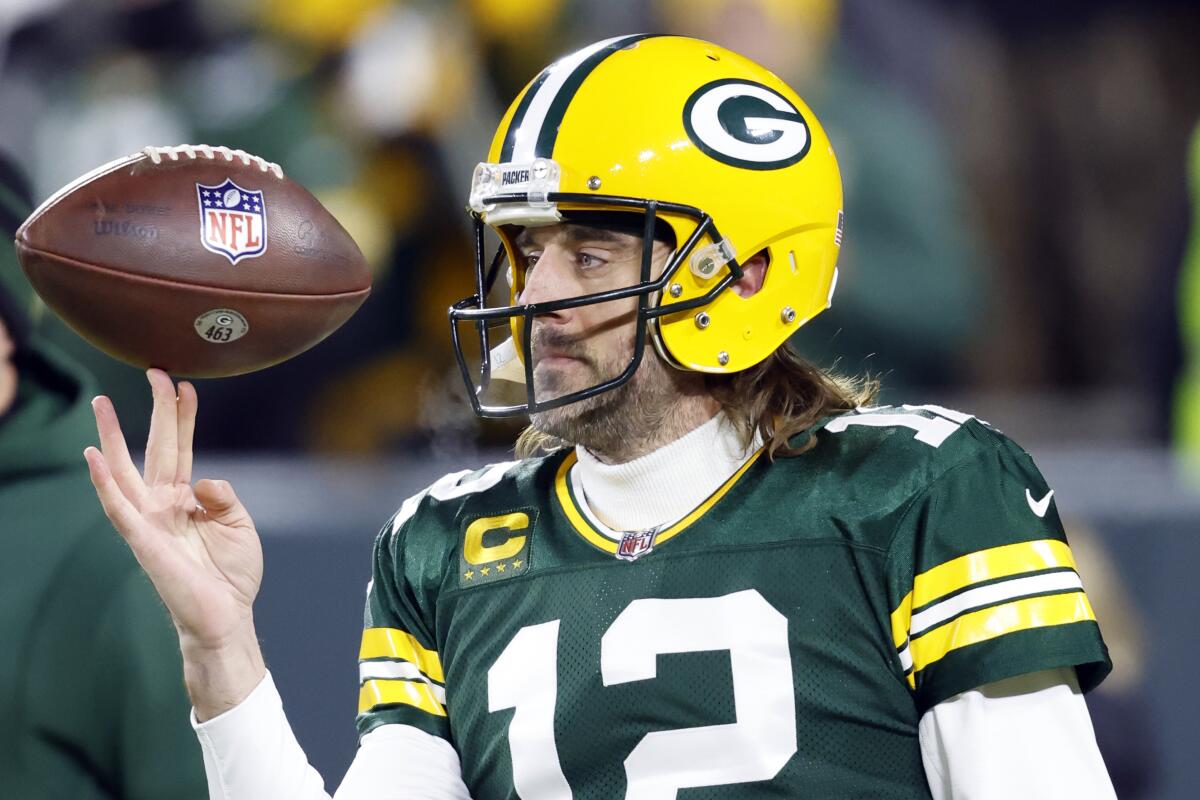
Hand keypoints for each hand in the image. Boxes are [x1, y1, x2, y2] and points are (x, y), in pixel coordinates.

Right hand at [85, 369, 264, 716]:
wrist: (226, 616)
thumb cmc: (232, 574)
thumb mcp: (239, 524)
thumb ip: (224, 495)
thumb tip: (204, 480)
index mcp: (187, 498)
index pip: (180, 447)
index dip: (182, 417)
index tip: (186, 384)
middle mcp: (163, 504)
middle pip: (154, 447)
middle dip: (154, 410)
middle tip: (154, 371)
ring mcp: (149, 520)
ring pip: (124, 470)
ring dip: (111, 437)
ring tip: (100, 404)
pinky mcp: (142, 540)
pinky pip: (118, 507)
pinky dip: (103, 482)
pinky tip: (91, 457)